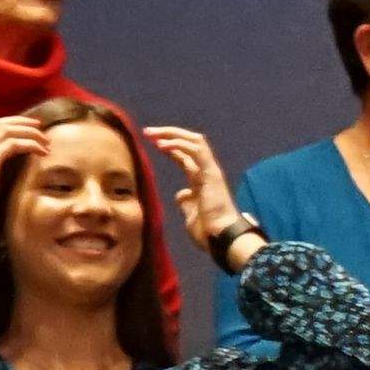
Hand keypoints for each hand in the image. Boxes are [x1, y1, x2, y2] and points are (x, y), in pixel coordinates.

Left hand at [146, 125, 239, 250]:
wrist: (221, 237)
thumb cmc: (208, 230)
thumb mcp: (191, 214)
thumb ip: (186, 202)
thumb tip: (180, 195)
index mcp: (201, 180)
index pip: (185, 156)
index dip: (170, 146)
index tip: (152, 142)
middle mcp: (207, 171)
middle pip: (189, 143)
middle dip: (168, 134)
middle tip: (148, 132)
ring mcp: (210, 170)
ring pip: (194, 141)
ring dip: (172, 134)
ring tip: (153, 133)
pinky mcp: (211, 173)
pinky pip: (196, 151)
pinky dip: (179, 145)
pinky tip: (163, 145)